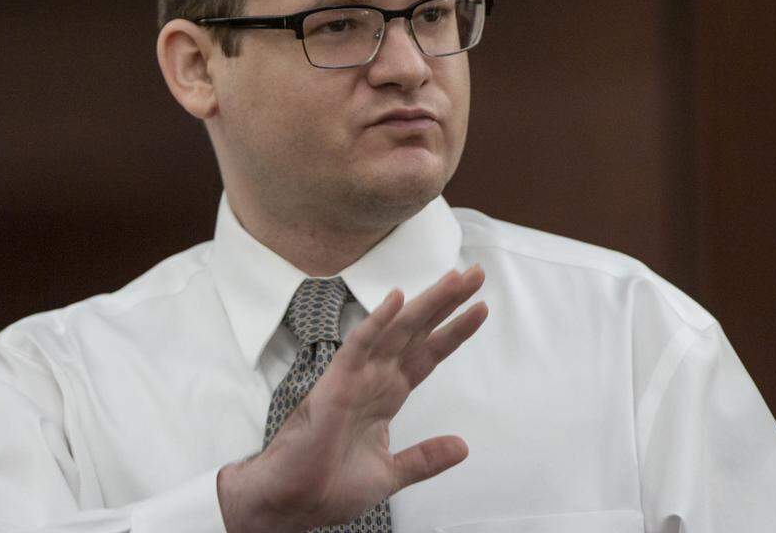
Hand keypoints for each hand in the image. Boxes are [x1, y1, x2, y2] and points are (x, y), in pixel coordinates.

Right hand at [219, 264, 488, 531]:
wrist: (294, 503)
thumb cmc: (329, 486)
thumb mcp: (390, 472)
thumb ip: (424, 457)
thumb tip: (462, 446)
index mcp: (387, 394)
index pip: (429, 354)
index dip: (455, 331)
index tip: (481, 307)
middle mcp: (375, 378)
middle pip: (419, 332)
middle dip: (448, 302)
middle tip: (476, 273)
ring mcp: (356, 377)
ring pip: (397, 330)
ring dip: (426, 303)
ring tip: (454, 278)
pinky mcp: (336, 383)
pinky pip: (360, 346)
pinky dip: (377, 322)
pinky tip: (397, 298)